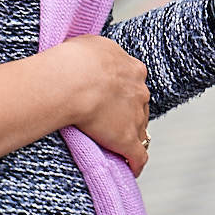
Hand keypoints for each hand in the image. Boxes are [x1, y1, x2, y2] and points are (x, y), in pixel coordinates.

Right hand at [58, 35, 150, 174]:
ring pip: (139, 129)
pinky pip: (138, 156)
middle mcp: (139, 91)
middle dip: (129, 113)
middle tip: (111, 121)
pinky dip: (135, 163)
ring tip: (119, 146)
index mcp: (132, 69)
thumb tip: (91, 55)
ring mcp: (135, 116)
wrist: (74, 80)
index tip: (113, 97)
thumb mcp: (91, 45)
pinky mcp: (127, 139)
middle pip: (139, 105)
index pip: (134, 82)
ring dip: (131, 137)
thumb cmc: (75, 60)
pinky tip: (131, 169)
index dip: (124, 91)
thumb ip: (98, 54)